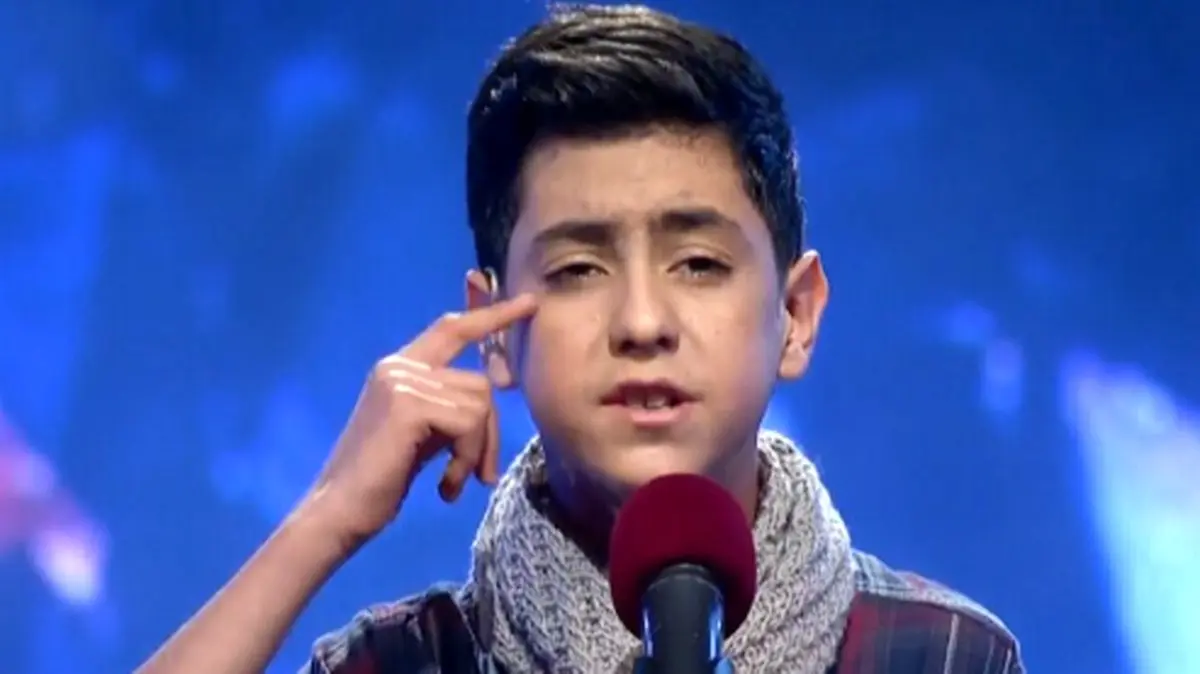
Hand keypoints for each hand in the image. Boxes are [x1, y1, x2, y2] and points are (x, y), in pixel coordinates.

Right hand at [301, 293, 536, 550]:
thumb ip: (452, 403)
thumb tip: (497, 384)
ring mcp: (402, 381)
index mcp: (400, 366)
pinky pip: (469, 423)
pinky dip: (466, 460)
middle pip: (479, 382)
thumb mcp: (425, 432)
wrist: (339, 510)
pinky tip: (446, 488)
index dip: (491, 315)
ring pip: (479, 403)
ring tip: (453, 483)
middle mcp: (399, 365)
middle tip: (483, 473)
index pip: (453, 328)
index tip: (529, 303)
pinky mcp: (408, 405)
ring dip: (476, 452)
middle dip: (490, 431)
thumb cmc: (381, 479)